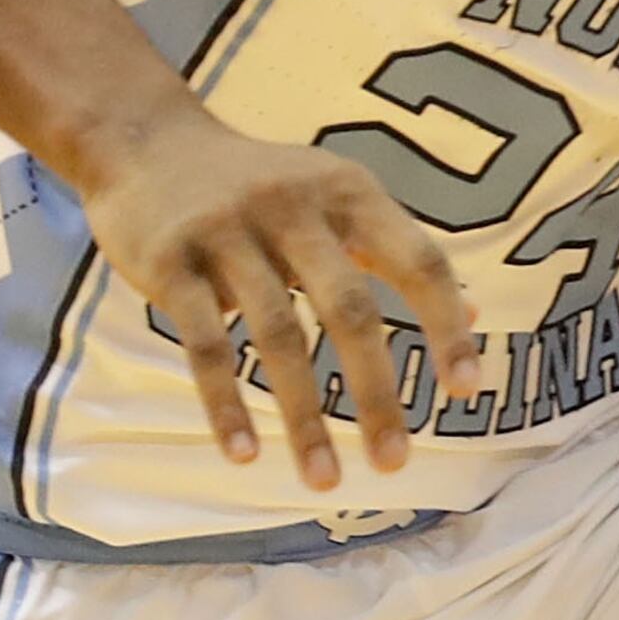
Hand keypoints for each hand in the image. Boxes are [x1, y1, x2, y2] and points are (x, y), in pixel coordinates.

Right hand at [82, 110, 484, 489]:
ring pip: (277, 336)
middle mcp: (295, 207)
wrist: (144, 140)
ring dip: (304, 417)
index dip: (446, 326)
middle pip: (350, 309)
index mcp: (349, 192)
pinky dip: (225, 404)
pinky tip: (245, 455)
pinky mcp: (170, 261)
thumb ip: (397, 250)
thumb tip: (474, 312)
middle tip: (394, 463)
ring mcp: (228, 231)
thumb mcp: (337, 196)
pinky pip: (203, 343)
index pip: (419, 260)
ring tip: (325, 480)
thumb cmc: (260, 182)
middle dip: (376, 392)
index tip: (467, 390)